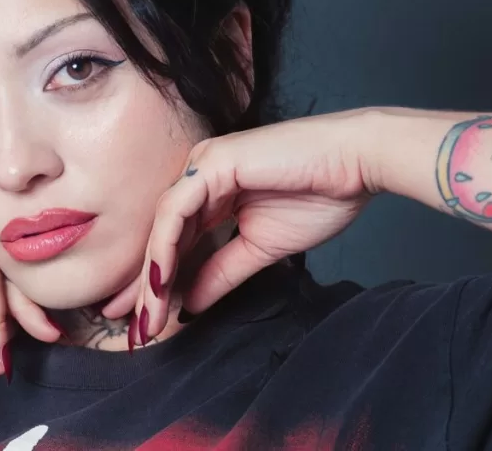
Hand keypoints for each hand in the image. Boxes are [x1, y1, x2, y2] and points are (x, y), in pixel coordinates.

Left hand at [116, 110, 377, 340]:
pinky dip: (166, 247)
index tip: (144, 322)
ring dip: (152, 274)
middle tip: (132, 328)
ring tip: (147, 315)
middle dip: (144, 286)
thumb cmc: (319, 195)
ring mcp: (201, 165)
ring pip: (162, 226)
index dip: (157, 282)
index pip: (172, 242)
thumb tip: (189, 306)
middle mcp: (198, 176)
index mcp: (209, 192)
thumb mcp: (259, 248)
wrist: (359, 164)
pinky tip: (160, 280)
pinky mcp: (212, 162)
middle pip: (160, 235)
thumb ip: (221, 272)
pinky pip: (177, 210)